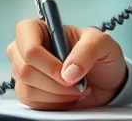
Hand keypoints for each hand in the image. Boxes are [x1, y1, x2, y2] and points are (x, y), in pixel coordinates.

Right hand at [7, 19, 127, 109]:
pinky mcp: (28, 90)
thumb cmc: (101, 55)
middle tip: (76, 83)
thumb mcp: (103, 43)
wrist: (107, 81)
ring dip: (56, 95)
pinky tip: (67, 97)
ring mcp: (24, 70)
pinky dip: (53, 103)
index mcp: (40, 28)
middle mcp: (26, 48)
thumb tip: (67, 72)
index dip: (45, 60)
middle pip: (24, 69)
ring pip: (27, 89)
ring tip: (76, 89)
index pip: (26, 40)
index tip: (66, 72)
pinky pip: (30, 102)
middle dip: (54, 82)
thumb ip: (87, 50)